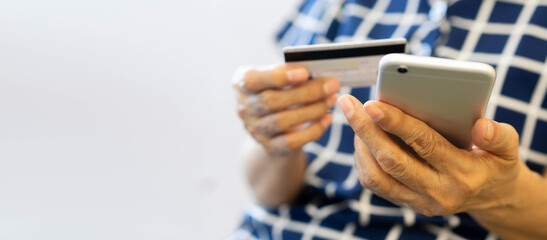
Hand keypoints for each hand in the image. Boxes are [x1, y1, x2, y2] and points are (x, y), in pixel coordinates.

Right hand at [234, 64, 339, 154]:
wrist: (271, 125)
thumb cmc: (278, 90)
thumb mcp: (277, 78)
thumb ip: (290, 73)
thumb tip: (319, 74)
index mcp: (242, 83)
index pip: (253, 79)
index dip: (279, 76)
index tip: (305, 72)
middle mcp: (244, 107)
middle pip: (271, 101)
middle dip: (305, 92)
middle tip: (331, 85)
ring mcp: (255, 130)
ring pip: (282, 122)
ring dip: (312, 110)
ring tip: (331, 99)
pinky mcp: (269, 147)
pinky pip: (292, 141)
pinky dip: (313, 130)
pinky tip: (327, 118)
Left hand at [338, 94, 522, 215]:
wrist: (492, 197)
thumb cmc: (495, 163)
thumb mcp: (508, 149)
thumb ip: (500, 136)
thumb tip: (481, 125)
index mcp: (463, 173)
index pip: (425, 144)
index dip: (397, 123)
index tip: (373, 103)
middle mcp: (439, 192)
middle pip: (392, 161)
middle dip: (366, 130)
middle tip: (348, 103)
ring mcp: (420, 201)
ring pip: (377, 177)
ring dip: (360, 145)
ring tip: (353, 117)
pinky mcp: (407, 203)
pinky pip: (375, 184)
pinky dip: (362, 159)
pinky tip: (361, 137)